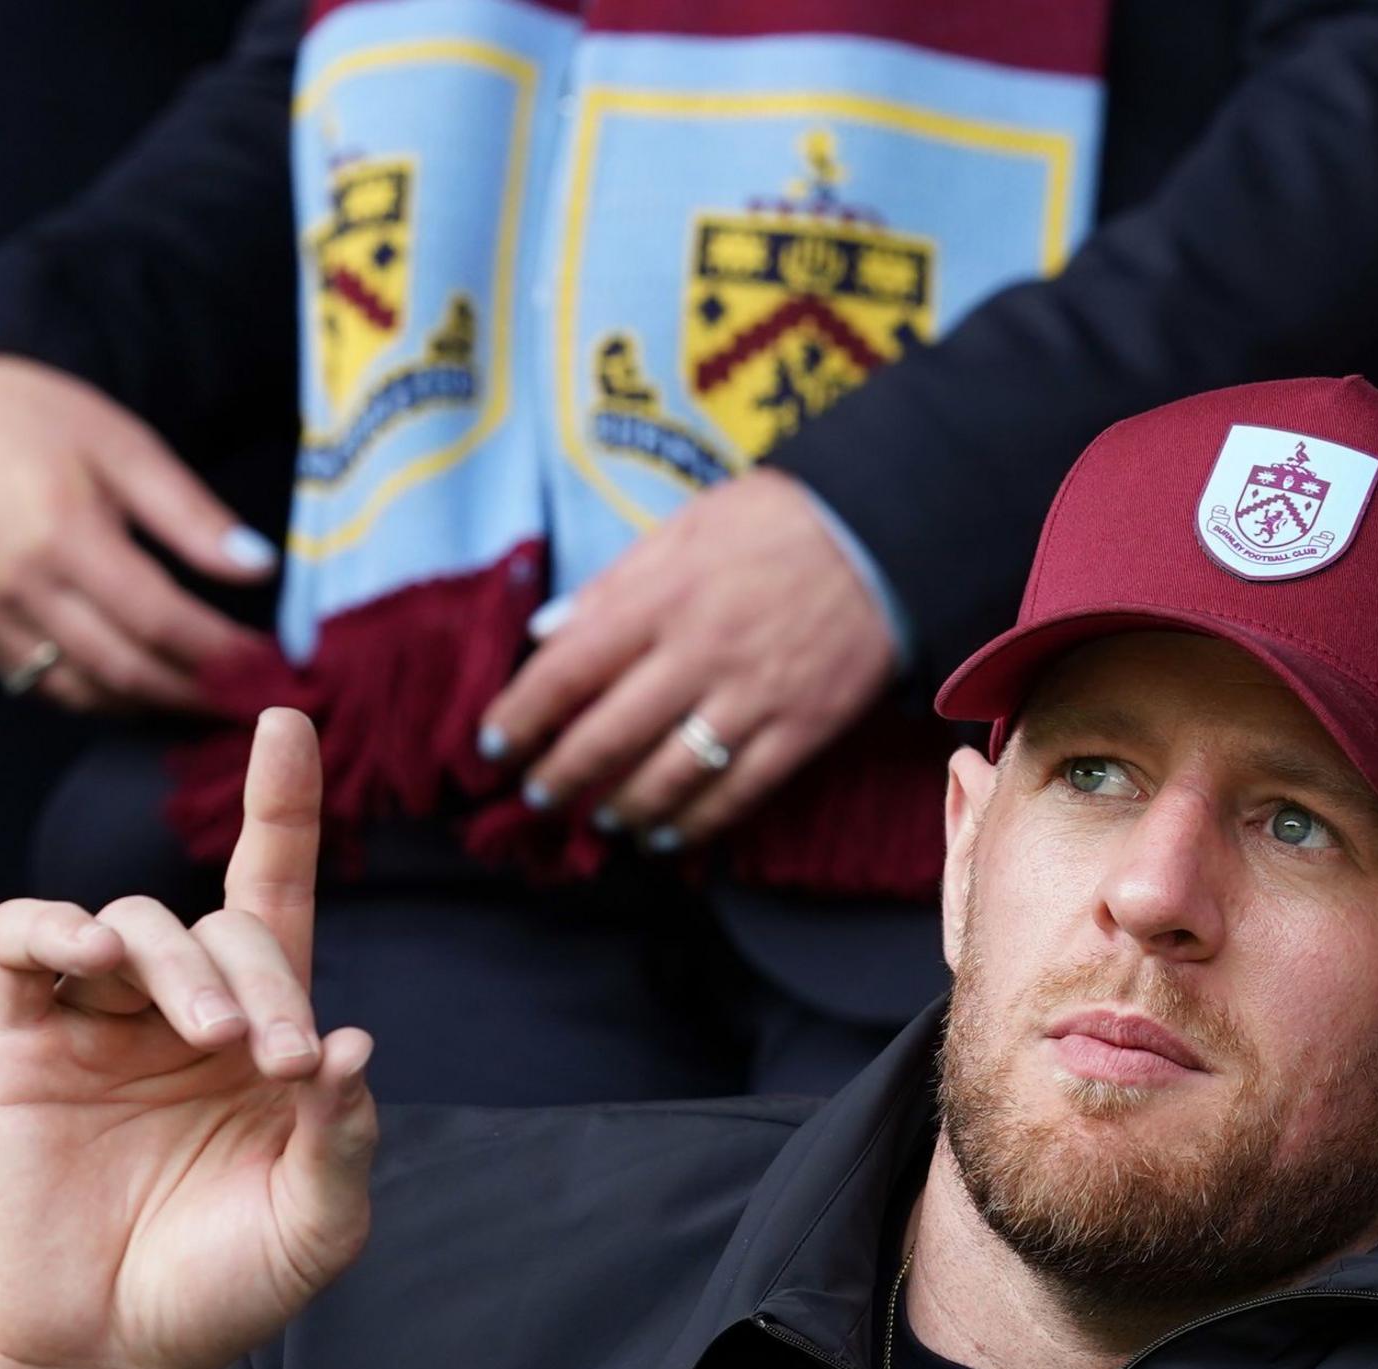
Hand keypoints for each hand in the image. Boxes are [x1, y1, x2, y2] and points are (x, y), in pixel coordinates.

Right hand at [0, 353, 277, 713]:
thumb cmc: (45, 423)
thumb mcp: (129, 449)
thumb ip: (193, 516)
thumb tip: (260, 568)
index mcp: (62, 534)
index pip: (159, 620)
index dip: (220, 654)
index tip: (268, 666)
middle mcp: (16, 585)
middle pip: (125, 670)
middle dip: (196, 694)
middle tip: (249, 699)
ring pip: (86, 694)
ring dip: (152, 705)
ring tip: (207, 700)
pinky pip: (44, 687)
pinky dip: (101, 697)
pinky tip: (144, 687)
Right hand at [0, 711, 376, 1368]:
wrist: (109, 1352)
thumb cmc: (221, 1287)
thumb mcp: (316, 1225)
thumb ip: (345, 1137)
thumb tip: (353, 1044)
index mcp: (262, 1037)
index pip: (276, 898)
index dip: (283, 811)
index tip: (285, 723)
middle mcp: (180, 1010)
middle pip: (225, 926)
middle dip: (262, 979)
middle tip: (272, 1059)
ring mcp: (95, 1018)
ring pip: (138, 924)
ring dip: (182, 966)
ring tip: (206, 1040)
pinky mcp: (15, 1035)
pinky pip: (24, 940)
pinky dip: (59, 928)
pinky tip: (96, 954)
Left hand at [476, 466, 897, 846]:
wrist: (883, 537)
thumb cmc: (775, 523)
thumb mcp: (682, 528)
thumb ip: (612, 584)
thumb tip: (545, 631)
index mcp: (659, 598)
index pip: (567, 671)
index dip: (521, 716)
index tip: (494, 744)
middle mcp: (698, 655)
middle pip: (608, 736)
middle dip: (561, 777)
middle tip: (538, 798)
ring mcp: (752, 699)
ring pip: (669, 777)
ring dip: (622, 808)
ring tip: (599, 820)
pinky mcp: (801, 730)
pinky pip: (737, 793)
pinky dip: (695, 824)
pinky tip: (666, 836)